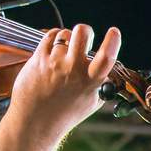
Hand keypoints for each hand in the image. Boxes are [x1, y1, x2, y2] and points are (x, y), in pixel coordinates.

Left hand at [8, 22, 121, 137]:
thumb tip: (109, 71)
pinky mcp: (39, 58)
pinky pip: (50, 36)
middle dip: (86, 30)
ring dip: (68, 39)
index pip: (106, 57)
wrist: (35, 120)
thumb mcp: (91, 102)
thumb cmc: (65, 113)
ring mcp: (54, 62)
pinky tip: (55, 50)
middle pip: (82, 33)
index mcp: (90, 82)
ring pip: (65, 34)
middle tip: (85, 37)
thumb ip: (101, 85)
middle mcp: (72, 69)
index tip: (114, 32)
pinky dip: (54, 38)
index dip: (113, 41)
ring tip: (66, 52)